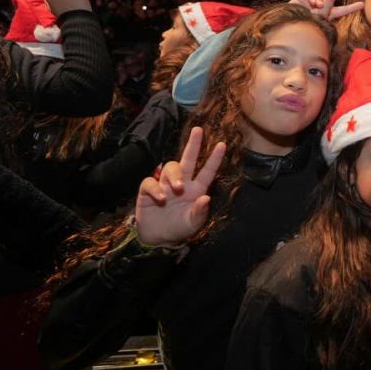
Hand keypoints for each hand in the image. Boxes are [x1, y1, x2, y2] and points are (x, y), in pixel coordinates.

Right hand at [135, 127, 224, 246]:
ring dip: (174, 175)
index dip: (214, 159)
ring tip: (176, 188)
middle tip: (199, 131)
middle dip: (193, 144)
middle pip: (187, 159)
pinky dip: (156, 188)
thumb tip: (205, 198)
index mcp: (196, 189)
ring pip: (170, 167)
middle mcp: (182, 183)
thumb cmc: (180, 228)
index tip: (222, 144)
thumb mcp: (193, 224)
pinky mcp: (148, 191)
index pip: (207, 171)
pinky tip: (161, 199)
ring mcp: (164, 185)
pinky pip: (150, 182)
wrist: (159, 238)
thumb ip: (199, 212)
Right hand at [289, 0, 363, 21]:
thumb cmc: (309, 25)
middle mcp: (322, 6)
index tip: (362, 4)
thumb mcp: (322, 17)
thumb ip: (328, 5)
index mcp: (328, 14)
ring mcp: (312, 1)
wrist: (293, 25)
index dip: (352, 7)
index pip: (342, 10)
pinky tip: (310, 4)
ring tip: (317, 7)